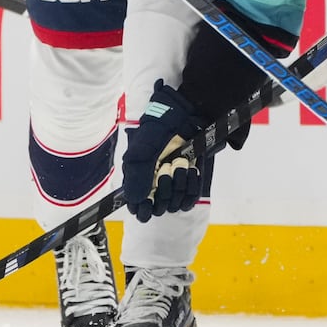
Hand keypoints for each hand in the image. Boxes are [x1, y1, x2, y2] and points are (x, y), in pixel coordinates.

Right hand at [122, 81, 207, 222]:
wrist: (183, 117)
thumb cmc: (158, 131)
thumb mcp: (141, 151)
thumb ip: (136, 176)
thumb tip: (135, 201)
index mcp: (138, 180)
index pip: (138, 208)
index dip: (143, 209)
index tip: (148, 203)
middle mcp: (155, 186)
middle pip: (159, 208)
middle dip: (164, 191)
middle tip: (166, 170)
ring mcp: (173, 185)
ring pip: (175, 204)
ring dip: (179, 185)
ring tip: (180, 164)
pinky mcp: (189, 183)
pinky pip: (190, 198)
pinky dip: (192, 186)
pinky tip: (191, 170)